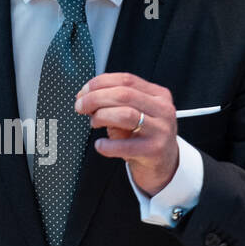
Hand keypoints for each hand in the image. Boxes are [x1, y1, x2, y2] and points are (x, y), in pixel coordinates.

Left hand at [74, 72, 178, 195]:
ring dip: (101, 116)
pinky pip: (124, 146)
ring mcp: (160, 130)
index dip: (100, 83)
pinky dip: (106, 145)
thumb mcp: (135, 114)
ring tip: (94, 123)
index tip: (83, 92)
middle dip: (95, 98)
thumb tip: (85, 97)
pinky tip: (100, 145)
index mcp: (158, 95)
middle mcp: (162, 110)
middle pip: (123, 94)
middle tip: (80, 107)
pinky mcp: (154, 150)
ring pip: (125, 114)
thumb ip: (115, 103)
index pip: (126, 80)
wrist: (163, 165)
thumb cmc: (144, 137)